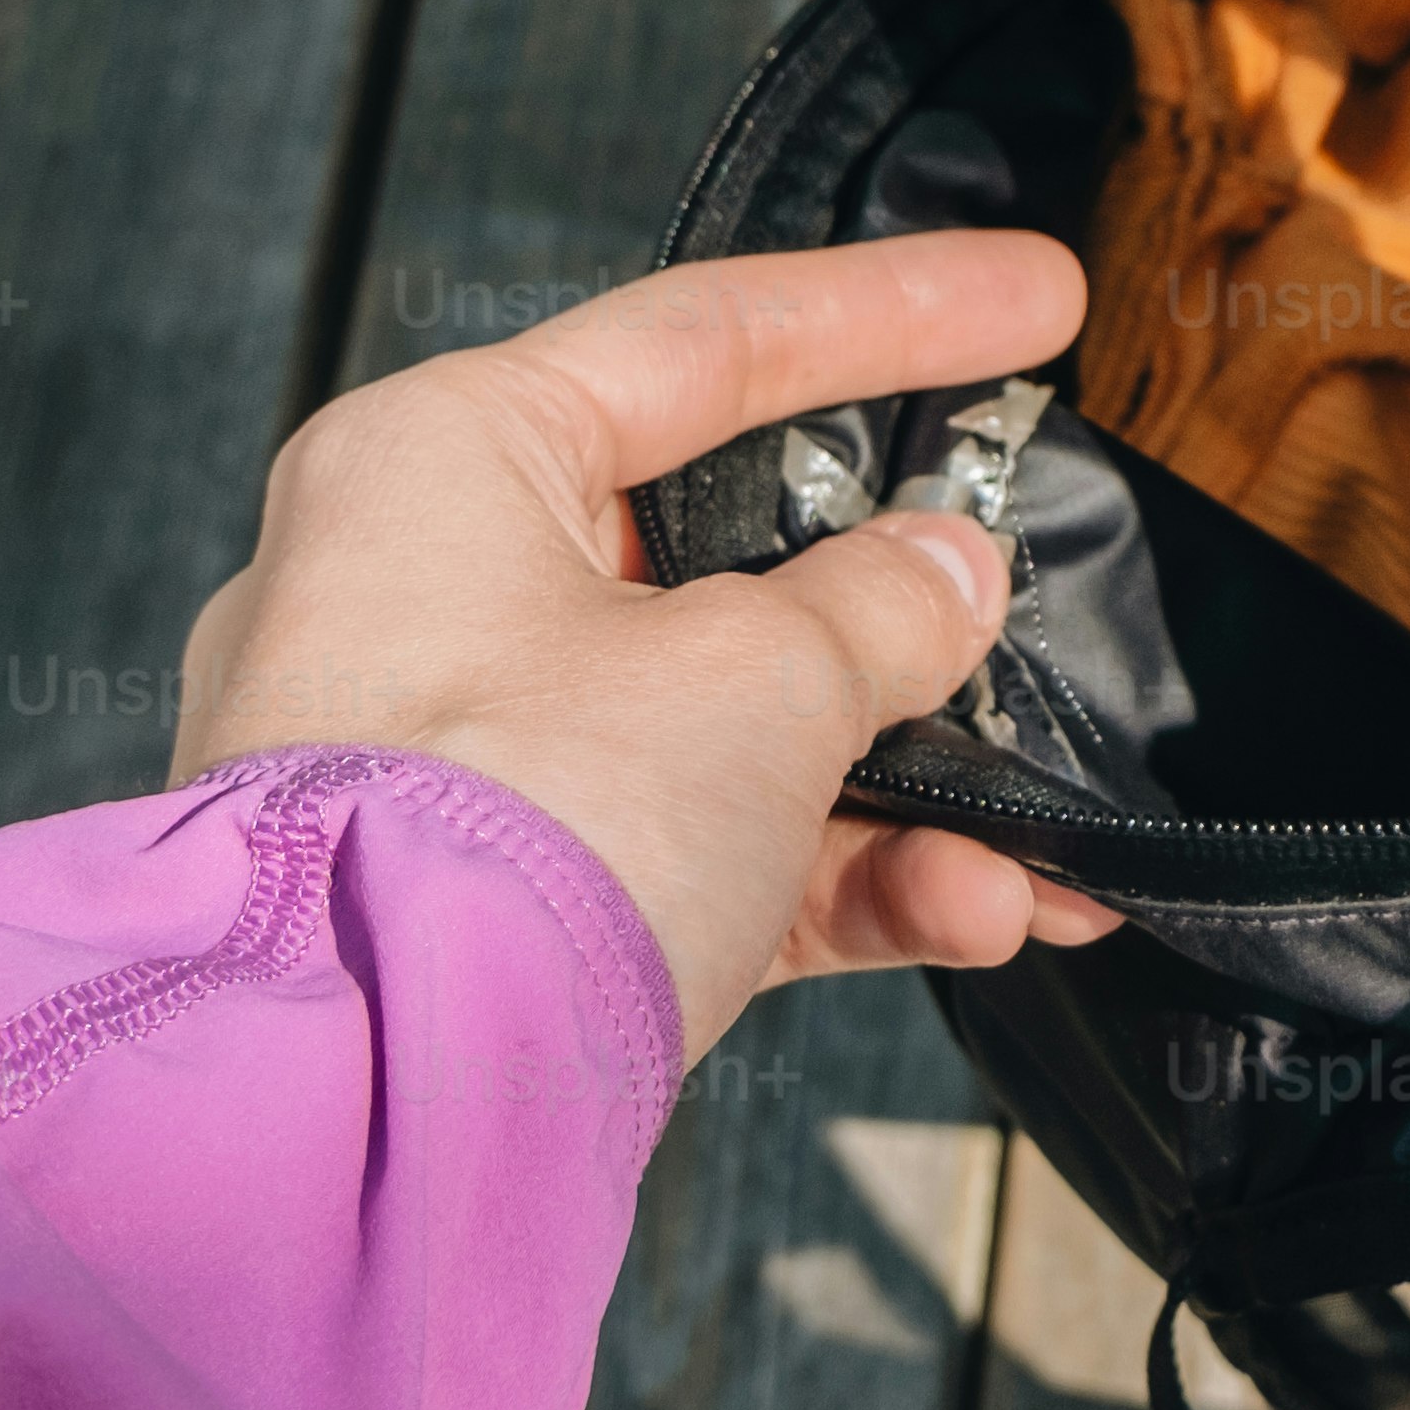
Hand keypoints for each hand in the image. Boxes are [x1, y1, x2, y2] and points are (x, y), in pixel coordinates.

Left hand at [179, 232, 1124, 1047]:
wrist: (364, 1110)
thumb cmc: (521, 832)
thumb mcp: (755, 682)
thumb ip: (878, 609)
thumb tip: (944, 576)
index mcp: (443, 459)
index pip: (705, 341)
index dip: (895, 315)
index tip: (1038, 299)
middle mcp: (414, 591)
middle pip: (711, 552)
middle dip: (896, 610)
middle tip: (1025, 602)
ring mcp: (437, 762)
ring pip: (709, 728)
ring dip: (891, 786)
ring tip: (1046, 847)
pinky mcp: (475, 905)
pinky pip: (678, 854)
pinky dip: (823, 880)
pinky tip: (978, 913)